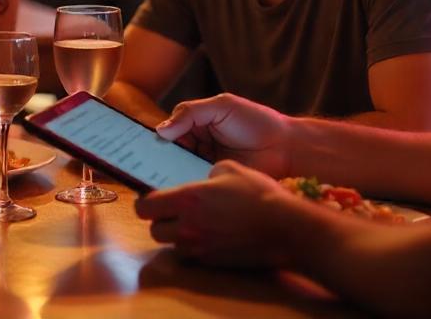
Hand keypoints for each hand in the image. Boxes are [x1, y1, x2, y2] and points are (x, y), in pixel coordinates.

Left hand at [135, 160, 291, 267]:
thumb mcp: (230, 168)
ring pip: (172, 245)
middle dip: (161, 220)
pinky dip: (196, 245)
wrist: (285, 227)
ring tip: (195, 222)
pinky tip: (213, 234)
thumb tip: (202, 181)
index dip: (146, 201)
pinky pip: (193, 254)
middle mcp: (187, 227)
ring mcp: (200, 248)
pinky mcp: (213, 262)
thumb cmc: (258, 194)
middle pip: (155, 230)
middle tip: (175, 211)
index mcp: (187, 200)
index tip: (155, 197)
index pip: (144, 207)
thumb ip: (206, 173)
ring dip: (178, 235)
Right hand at [155, 94, 293, 177]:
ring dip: (168, 173)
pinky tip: (174, 188)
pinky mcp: (213, 182)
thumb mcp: (222, 106)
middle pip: (170, 151)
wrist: (285, 148)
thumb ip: (191, 112)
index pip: (169, 130)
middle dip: (157, 158)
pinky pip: (194, 183)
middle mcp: (198, 144)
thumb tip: (161, 129)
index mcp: (198, 123)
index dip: (155, 137)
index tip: (138, 145)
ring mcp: (205, 164)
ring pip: (178, 169)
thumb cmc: (256, 122)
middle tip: (142, 165)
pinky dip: (184, 185)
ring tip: (153, 179)